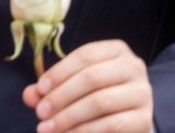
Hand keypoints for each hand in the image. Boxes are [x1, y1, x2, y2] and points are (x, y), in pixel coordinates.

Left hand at [23, 39, 152, 132]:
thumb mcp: (73, 84)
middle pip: (92, 78)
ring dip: (69, 117)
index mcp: (116, 50)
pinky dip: (85, 131)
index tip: (39, 89)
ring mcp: (142, 94)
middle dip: (61, 96)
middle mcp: (134, 68)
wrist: (128, 115)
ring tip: (47, 128)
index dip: (59, 72)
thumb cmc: (96, 92)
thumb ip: (50, 87)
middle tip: (40, 113)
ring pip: (100, 102)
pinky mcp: (144, 120)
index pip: (84, 56)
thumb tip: (30, 96)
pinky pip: (111, 125)